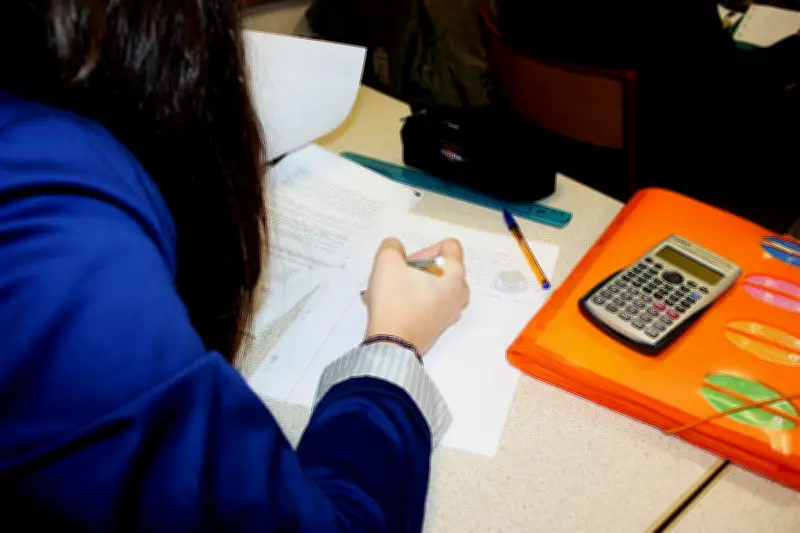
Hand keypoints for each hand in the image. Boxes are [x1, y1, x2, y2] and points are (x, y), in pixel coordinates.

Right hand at [364, 238, 469, 354]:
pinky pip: (430, 302)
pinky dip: (413, 299)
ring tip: (390, 292)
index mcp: (455, 273)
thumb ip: (392, 246)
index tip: (410, 264)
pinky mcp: (441, 323)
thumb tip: (396, 250)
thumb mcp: (386, 261)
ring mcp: (452, 309)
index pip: (448, 246)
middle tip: (398, 278)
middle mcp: (459, 291)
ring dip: (412, 284)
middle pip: (440, 266)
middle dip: (416, 269)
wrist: (392, 343)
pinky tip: (393, 305)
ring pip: (433, 285)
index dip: (425, 249)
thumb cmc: (394, 302)